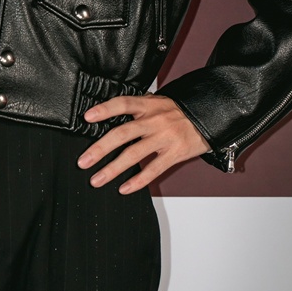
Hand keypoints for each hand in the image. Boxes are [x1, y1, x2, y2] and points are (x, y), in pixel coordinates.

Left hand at [76, 94, 210, 193]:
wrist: (208, 118)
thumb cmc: (178, 112)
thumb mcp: (157, 102)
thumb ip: (137, 107)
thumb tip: (111, 112)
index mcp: (148, 105)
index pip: (122, 104)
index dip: (105, 109)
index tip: (87, 117)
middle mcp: (154, 121)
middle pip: (123, 134)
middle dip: (100, 149)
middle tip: (83, 161)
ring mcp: (164, 138)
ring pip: (134, 154)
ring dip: (113, 169)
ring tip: (97, 179)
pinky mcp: (174, 154)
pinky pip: (153, 170)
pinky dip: (137, 181)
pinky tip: (123, 188)